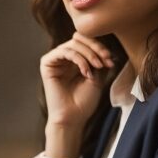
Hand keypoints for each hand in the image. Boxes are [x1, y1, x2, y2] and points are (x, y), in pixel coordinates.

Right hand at [40, 32, 114, 157]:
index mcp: (74, 59)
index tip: (111, 59)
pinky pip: (64, 52)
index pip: (86, 41)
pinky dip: (78, 59)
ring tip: (98, 67)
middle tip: (106, 59)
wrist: (73, 117)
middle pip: (79, 39)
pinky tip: (86, 72)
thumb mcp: (97, 76)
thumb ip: (98, 59)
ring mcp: (55, 59)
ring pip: (73, 44)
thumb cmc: (84, 101)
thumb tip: (104, 46)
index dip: (99, 46)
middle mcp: (63, 57)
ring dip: (89, 54)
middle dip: (96, 48)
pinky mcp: (47, 64)